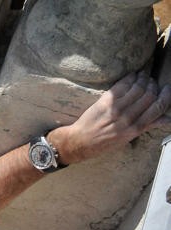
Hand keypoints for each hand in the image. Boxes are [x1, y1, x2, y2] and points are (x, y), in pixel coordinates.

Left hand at [54, 71, 170, 164]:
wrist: (80, 142)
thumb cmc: (104, 143)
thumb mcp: (128, 138)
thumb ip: (146, 126)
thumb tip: (167, 119)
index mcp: (135, 129)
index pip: (157, 108)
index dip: (166, 96)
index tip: (167, 88)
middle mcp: (127, 119)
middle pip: (149, 95)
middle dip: (154, 85)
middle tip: (153, 81)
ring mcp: (116, 110)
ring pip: (137, 88)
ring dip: (143, 78)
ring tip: (144, 75)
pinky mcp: (105, 102)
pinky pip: (122, 85)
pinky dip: (130, 77)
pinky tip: (133, 75)